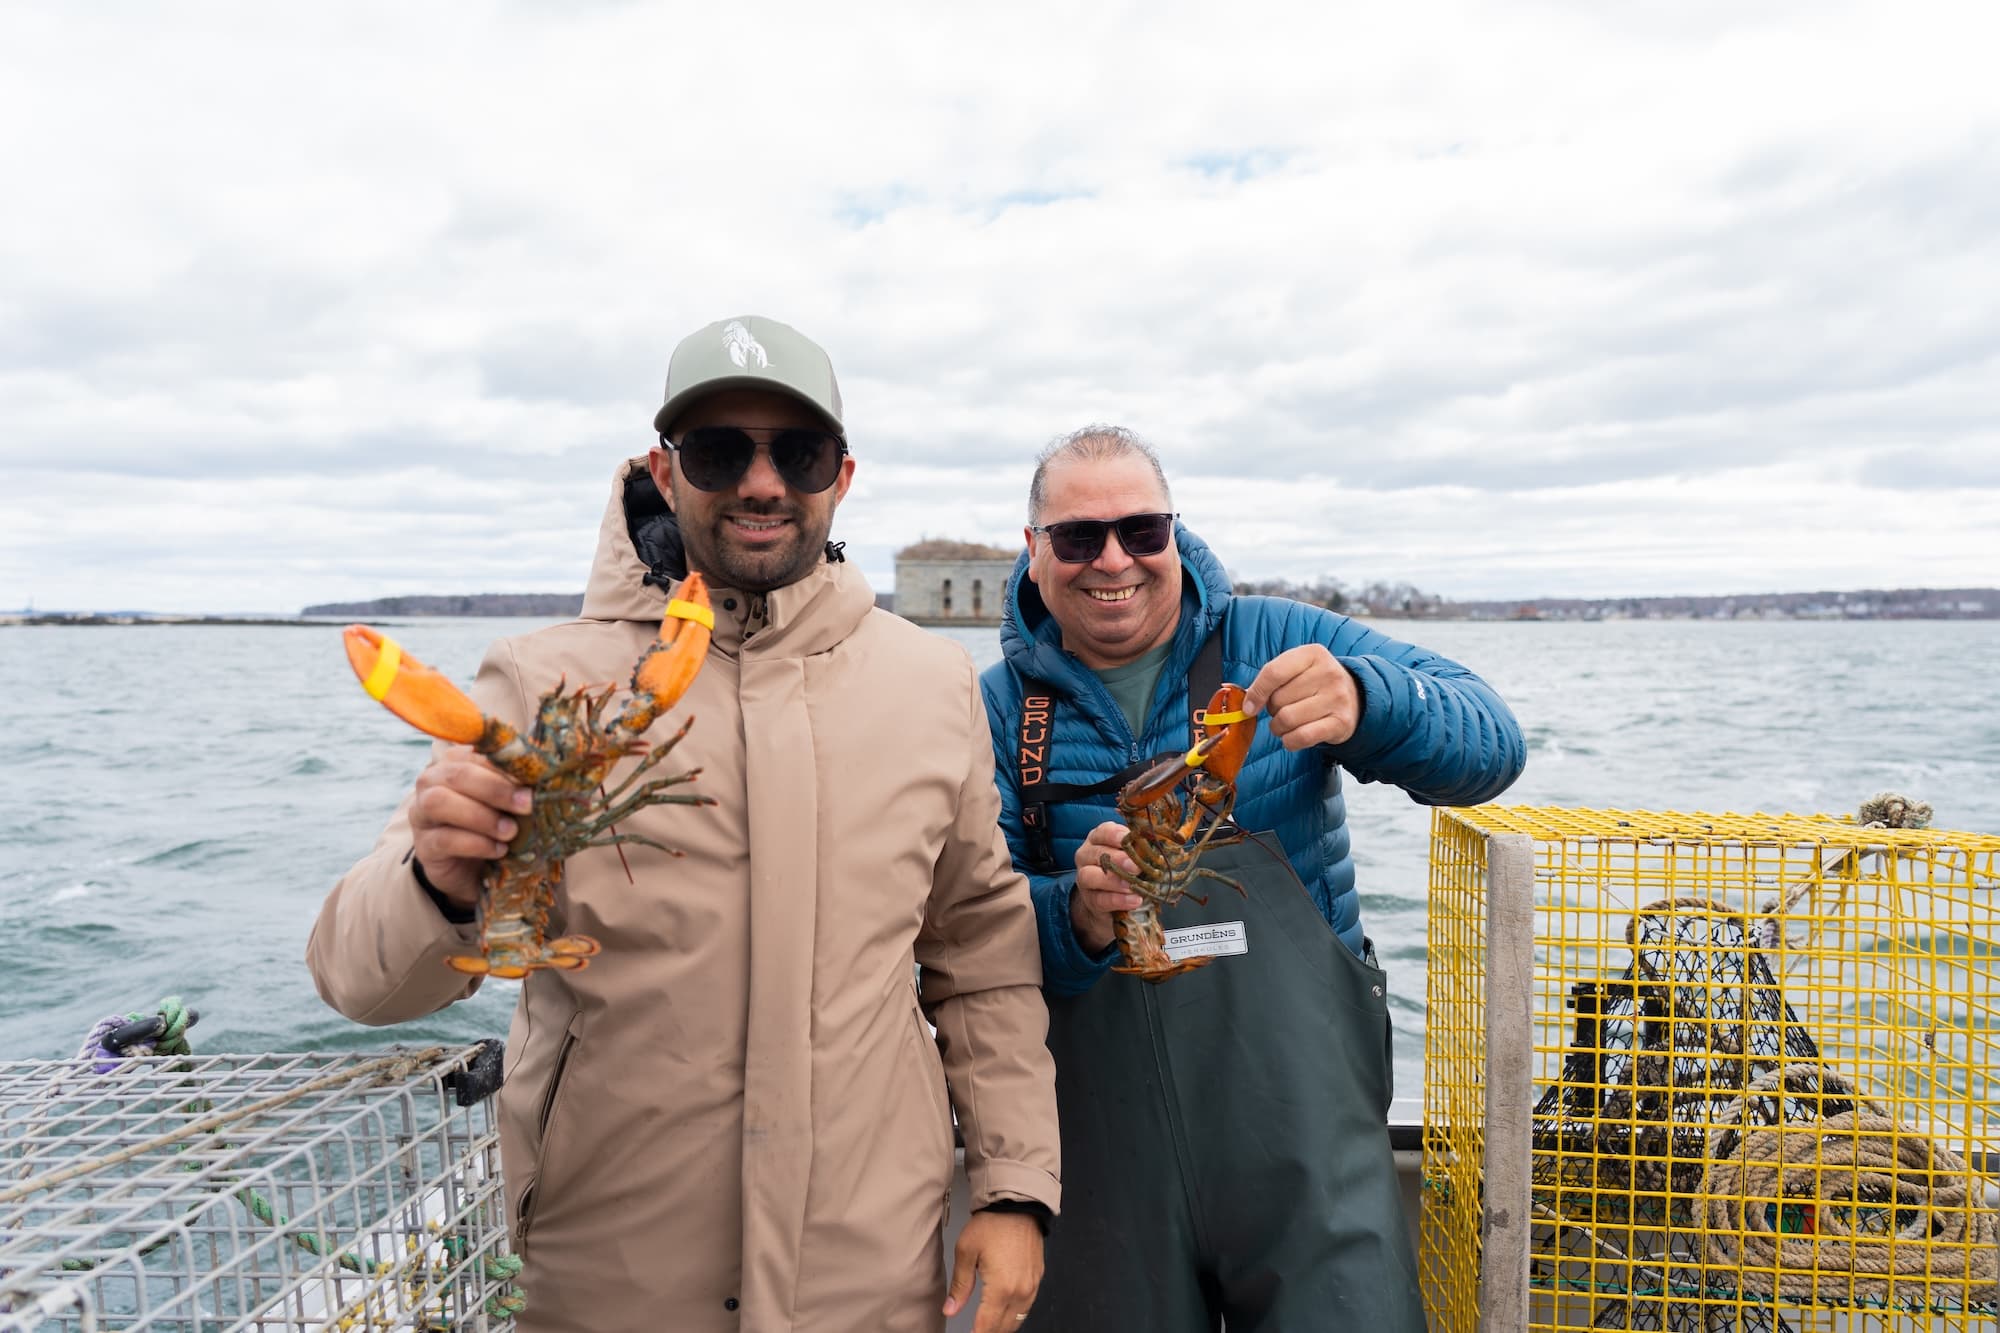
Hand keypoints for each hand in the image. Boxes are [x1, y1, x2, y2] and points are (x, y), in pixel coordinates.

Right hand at [407, 746, 531, 907]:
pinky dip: (476, 844)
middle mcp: (432, 782)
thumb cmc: (491, 822)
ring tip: (510, 831)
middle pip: (457, 774)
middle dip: (495, 789)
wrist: (468, 866)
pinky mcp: (424, 845)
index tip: (535, 780)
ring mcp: (421, 813)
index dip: (506, 765)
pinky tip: (498, 850)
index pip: (476, 753)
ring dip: (481, 816)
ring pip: (439, 803)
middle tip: (526, 805)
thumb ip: (517, 784)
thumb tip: (548, 777)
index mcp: (455, 761)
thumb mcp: (506, 801)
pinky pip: (444, 839)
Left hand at [943, 1209, 1043, 1330]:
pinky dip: (1015, 1315)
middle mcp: (1021, 1292)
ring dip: (1002, 1327)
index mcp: (1002, 1288)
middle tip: (975, 1331)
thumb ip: (960, 1286)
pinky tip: (1004, 1313)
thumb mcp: (966, 1252)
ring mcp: (1032, 1286)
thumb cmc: (991, 1224)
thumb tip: (950, 1310)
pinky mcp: (1038, 1278)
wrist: (1017, 1204)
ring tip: (987, 1327)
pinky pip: (1027, 1307)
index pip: (987, 1326)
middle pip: (1004, 1327)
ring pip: (1018, 1320)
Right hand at [1069, 821, 1140, 953]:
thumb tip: (1162, 844)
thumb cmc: (1125, 870)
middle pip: (1096, 854)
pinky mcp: (1089, 900)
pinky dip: (1118, 900)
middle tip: (1135, 866)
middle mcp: (1087, 856)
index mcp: (1098, 839)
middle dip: (1117, 859)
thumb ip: (1141, 849)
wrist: (1109, 901)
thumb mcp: (1132, 856)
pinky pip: (1099, 899)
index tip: (1128, 838)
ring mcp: (1084, 878)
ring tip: (1132, 886)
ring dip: (1113, 881)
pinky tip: (1135, 900)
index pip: (1102, 832)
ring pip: (1090, 876)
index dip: (1114, 834)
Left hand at [1243, 644, 1360, 749]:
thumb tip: (1247, 703)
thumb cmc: (1315, 683)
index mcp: (1313, 654)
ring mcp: (1337, 698)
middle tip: (1284, 709)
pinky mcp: (1341, 722)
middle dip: (1273, 710)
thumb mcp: (1296, 669)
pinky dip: (1290, 741)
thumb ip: (1271, 679)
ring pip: (1287, 720)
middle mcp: (1328, 673)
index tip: (1248, 707)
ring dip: (1279, 728)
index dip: (1256, 693)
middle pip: (1278, 700)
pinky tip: (1293, 737)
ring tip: (1287, 724)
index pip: (1273, 672)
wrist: (1355, 697)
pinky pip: (1301, 737)